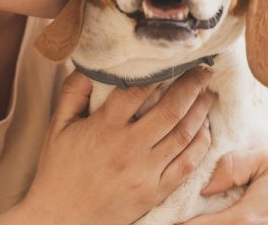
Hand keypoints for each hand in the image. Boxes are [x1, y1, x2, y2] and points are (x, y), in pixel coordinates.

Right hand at [20, 67, 215, 224]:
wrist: (61, 219)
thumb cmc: (58, 170)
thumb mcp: (58, 126)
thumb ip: (73, 92)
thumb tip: (91, 64)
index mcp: (104, 127)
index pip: (139, 90)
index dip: (161, 71)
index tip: (175, 58)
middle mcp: (128, 148)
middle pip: (171, 110)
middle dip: (192, 86)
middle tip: (203, 70)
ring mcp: (145, 172)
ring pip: (184, 135)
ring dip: (201, 111)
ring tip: (209, 94)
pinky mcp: (154, 192)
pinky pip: (186, 165)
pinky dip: (201, 144)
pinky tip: (205, 129)